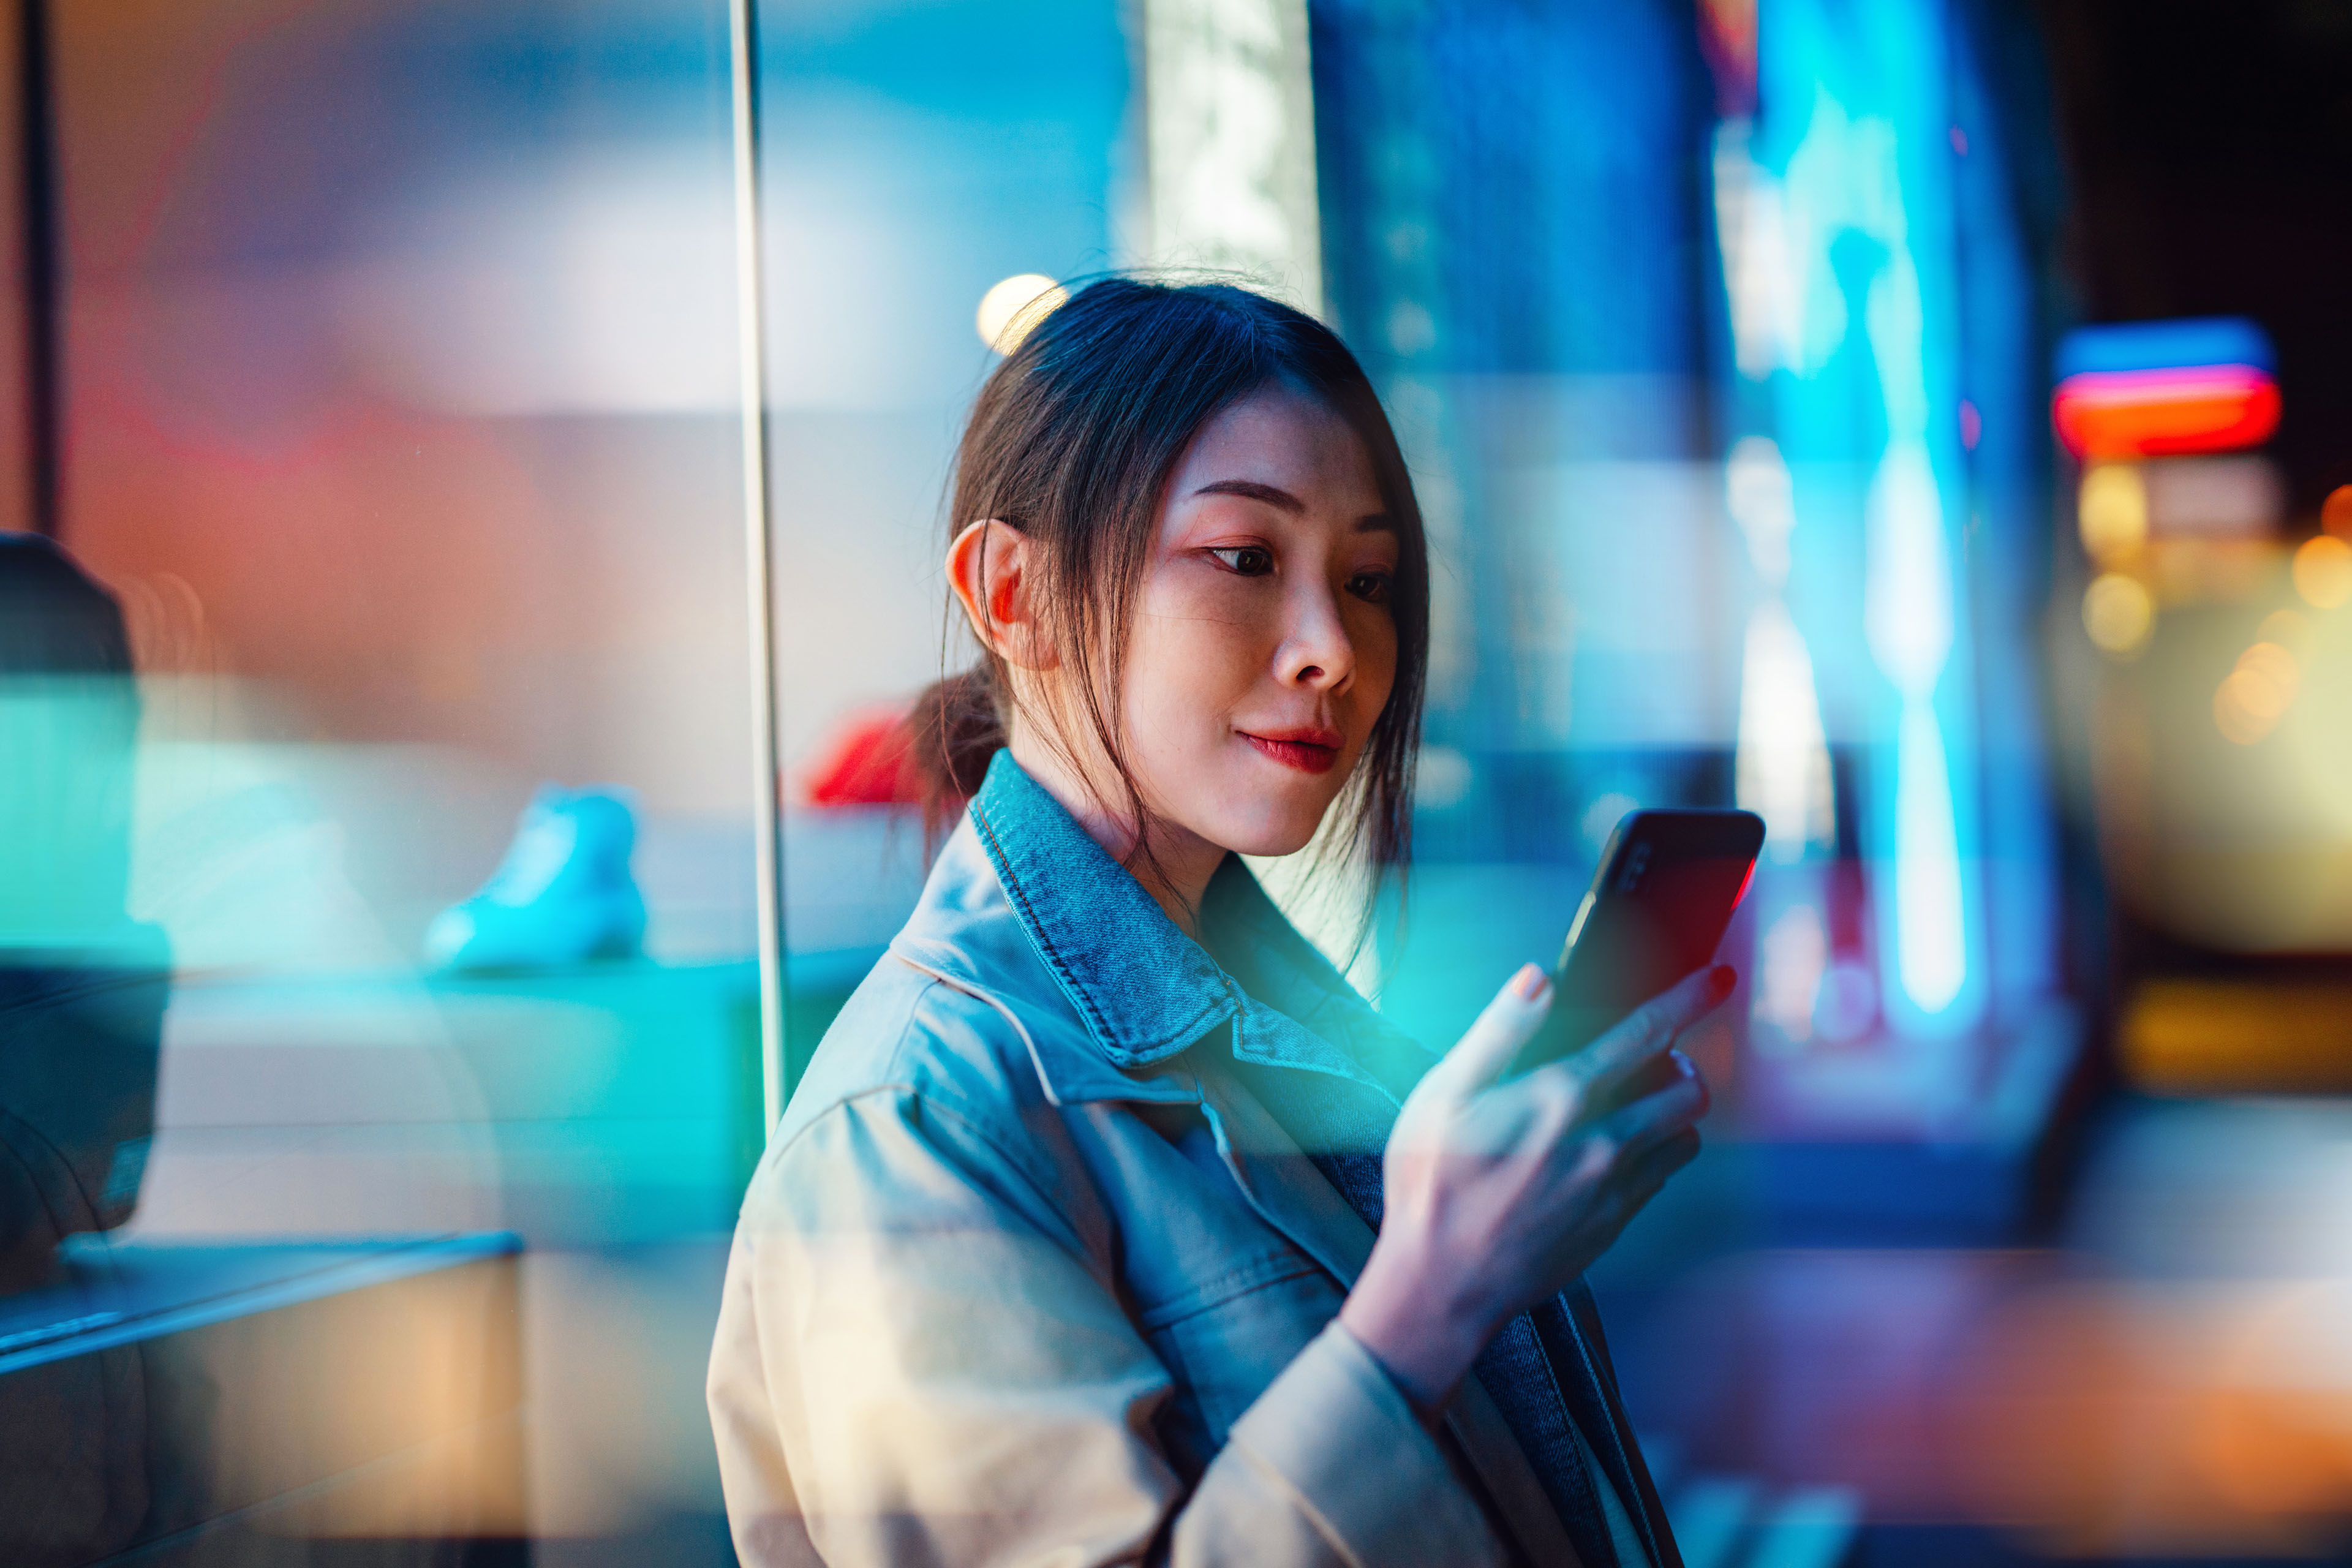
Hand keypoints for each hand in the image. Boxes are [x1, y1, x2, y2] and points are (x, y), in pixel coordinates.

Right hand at [1337, 961, 1731, 1417]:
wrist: (1442, 1284)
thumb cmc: (1431, 1184)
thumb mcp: (1443, 1094)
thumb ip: (1498, 1030)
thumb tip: (1537, 977)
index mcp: (1561, 1098)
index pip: (1646, 1034)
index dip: (1689, 999)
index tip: (1720, 977)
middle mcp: (1602, 1142)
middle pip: (1688, 1089)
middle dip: (1682, 1061)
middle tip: (1653, 1054)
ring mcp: (1614, 1190)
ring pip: (1685, 1137)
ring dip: (1674, 1111)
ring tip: (1637, 1102)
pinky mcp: (1613, 1226)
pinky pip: (1659, 1178)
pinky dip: (1652, 1154)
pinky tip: (1611, 1152)